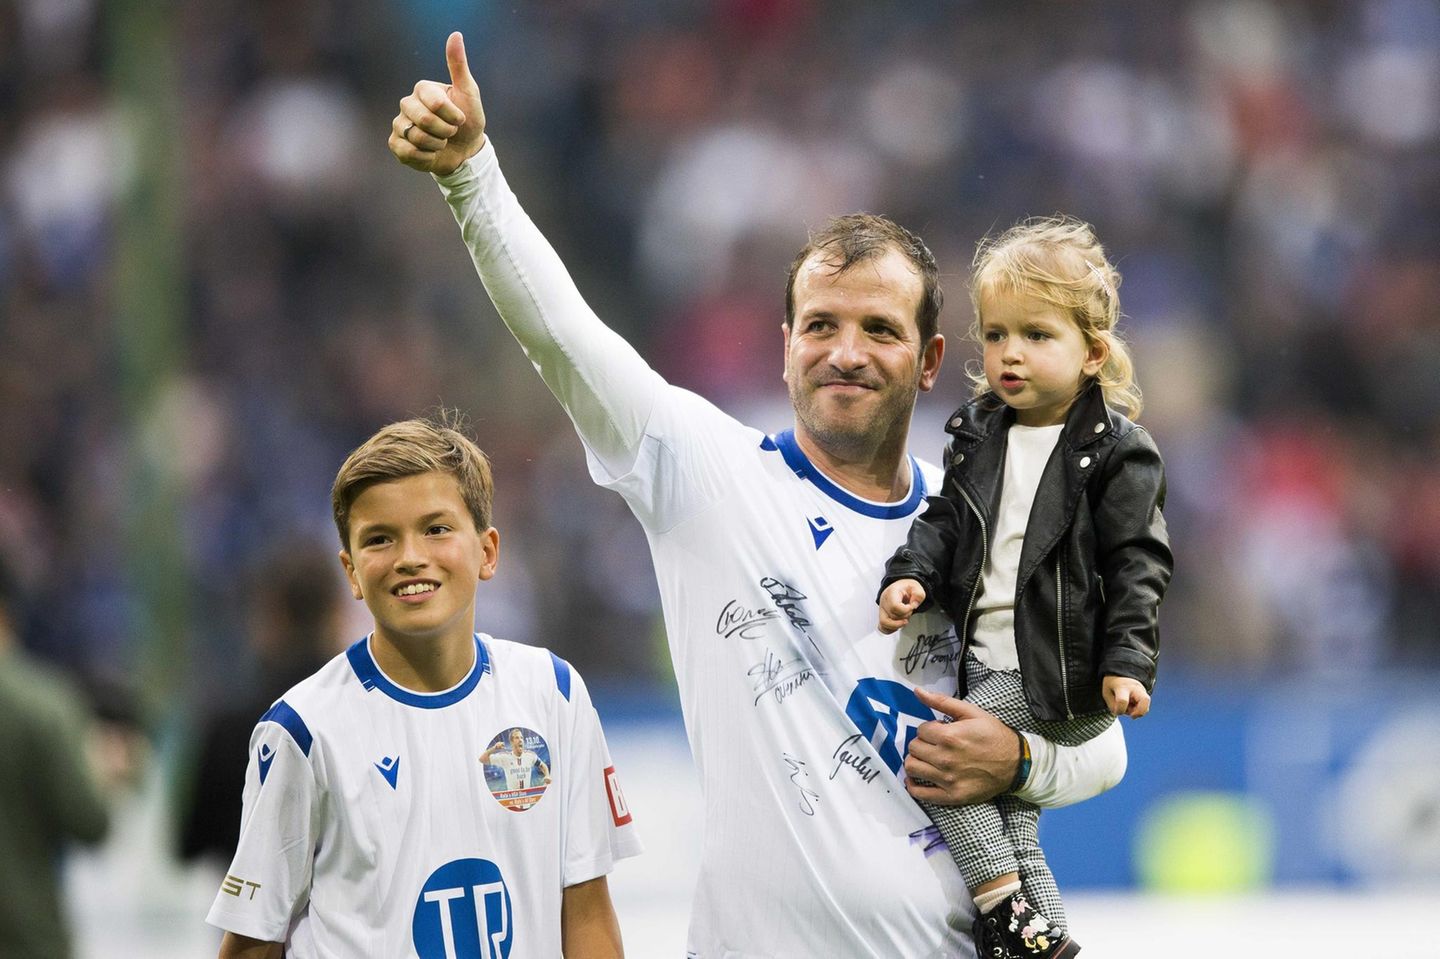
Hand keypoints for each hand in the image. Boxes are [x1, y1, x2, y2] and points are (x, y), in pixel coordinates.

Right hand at [389, 32, 486, 175]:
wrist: (466, 150)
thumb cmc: (468, 119)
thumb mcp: (468, 92)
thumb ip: (459, 65)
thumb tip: (456, 34)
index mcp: (422, 89)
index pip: (436, 103)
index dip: (453, 116)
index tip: (460, 118)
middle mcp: (407, 104)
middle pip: (425, 121)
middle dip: (446, 131)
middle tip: (451, 132)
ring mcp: (399, 124)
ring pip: (417, 137)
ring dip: (437, 145)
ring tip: (441, 142)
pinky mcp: (396, 144)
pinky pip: (408, 153)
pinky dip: (425, 157)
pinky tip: (431, 153)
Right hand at [878, 579, 925, 633]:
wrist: (901, 588)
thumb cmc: (907, 588)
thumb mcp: (916, 587)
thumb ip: (918, 595)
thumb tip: (914, 605)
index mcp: (891, 593)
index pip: (894, 606)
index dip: (906, 610)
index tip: (911, 607)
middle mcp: (884, 601)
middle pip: (891, 616)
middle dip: (904, 617)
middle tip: (909, 612)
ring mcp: (882, 610)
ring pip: (884, 623)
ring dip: (897, 625)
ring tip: (904, 620)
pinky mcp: (882, 616)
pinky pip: (882, 627)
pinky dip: (890, 629)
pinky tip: (898, 625)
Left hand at [904, 686, 1019, 804]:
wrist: (1016, 763)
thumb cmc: (993, 735)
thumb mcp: (971, 712)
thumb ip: (942, 701)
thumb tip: (917, 691)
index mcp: (949, 736)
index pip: (920, 730)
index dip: (929, 729)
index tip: (940, 731)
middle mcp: (945, 758)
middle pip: (913, 748)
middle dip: (922, 743)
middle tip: (934, 744)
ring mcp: (947, 779)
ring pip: (912, 768)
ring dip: (916, 760)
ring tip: (927, 758)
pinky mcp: (951, 796)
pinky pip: (920, 793)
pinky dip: (913, 785)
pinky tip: (918, 778)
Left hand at [1103, 675, 1149, 717]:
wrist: (1120, 674)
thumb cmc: (1112, 684)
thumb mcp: (1107, 694)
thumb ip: (1113, 706)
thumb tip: (1122, 713)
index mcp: (1121, 686)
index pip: (1122, 701)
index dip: (1119, 710)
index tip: (1116, 710)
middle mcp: (1134, 688)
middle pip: (1144, 700)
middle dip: (1139, 713)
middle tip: (1131, 714)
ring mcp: (1142, 691)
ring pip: (1147, 706)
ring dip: (1138, 712)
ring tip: (1129, 708)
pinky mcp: (1144, 695)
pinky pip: (1145, 707)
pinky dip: (1139, 711)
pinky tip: (1132, 706)